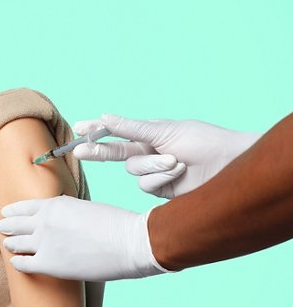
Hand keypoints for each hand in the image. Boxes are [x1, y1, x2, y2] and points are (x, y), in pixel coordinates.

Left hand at [0, 195, 174, 280]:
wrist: (131, 243)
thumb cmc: (116, 224)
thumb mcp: (84, 206)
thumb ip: (65, 209)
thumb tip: (55, 214)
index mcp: (53, 205)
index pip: (23, 207)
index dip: (13, 211)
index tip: (7, 213)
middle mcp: (44, 222)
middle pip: (15, 224)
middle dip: (8, 226)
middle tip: (2, 228)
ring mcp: (44, 243)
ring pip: (16, 243)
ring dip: (11, 244)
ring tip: (9, 245)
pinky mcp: (48, 264)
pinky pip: (22, 264)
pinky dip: (17, 262)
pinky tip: (16, 262)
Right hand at [71, 114, 260, 198]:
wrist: (229, 164)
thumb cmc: (203, 140)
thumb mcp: (164, 130)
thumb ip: (131, 128)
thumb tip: (104, 117)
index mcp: (149, 134)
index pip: (116, 131)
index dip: (96, 130)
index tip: (77, 128)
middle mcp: (148, 152)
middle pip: (114, 152)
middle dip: (97, 151)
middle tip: (78, 151)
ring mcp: (153, 172)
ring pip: (133, 170)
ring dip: (153, 165)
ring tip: (176, 160)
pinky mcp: (160, 189)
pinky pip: (145, 185)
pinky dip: (161, 177)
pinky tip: (179, 172)